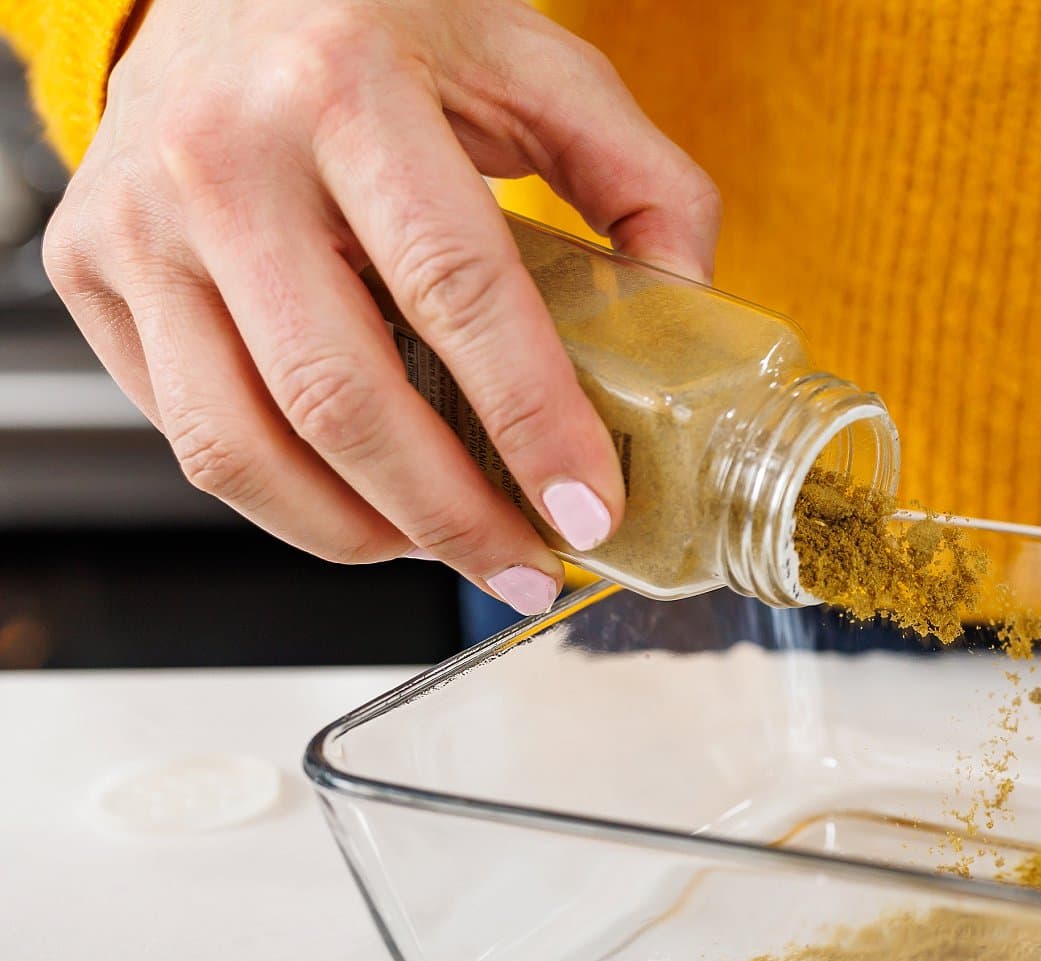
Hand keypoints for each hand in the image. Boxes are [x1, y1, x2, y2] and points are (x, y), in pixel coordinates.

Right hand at [44, 0, 720, 613]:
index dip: (530, 420)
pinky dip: (284, 499)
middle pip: (341, 397)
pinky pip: (187, 433)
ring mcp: (138, 219)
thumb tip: (690, 309)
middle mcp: (223, 153)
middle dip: (451, 516)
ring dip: (361, 534)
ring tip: (446, 549)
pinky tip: (363, 502)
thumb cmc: (380, 23)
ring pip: (241, 443)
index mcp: (346, 85)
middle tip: (527, 565)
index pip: (456, 288)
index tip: (587, 510)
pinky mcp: (89, 271)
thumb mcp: (534, 64)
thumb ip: (640, 179)